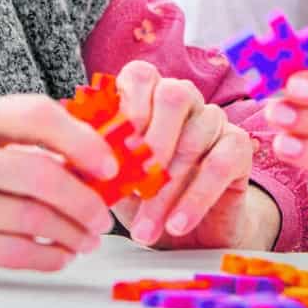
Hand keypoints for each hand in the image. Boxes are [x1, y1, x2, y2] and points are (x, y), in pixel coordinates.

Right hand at [0, 95, 118, 277]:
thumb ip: (15, 136)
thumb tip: (90, 149)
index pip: (36, 115)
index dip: (82, 139)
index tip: (108, 162)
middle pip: (40, 173)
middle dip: (84, 197)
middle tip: (103, 213)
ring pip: (31, 217)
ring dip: (71, 231)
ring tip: (86, 236)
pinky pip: (12, 251)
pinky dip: (47, 255)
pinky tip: (59, 254)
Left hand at [109, 59, 270, 249]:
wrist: (190, 232)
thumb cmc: (144, 196)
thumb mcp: (112, 179)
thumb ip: (93, 162)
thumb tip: (69, 158)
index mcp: (149, 95)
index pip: (141, 75)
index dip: (128, 106)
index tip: (115, 151)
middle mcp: (184, 98)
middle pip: (174, 96)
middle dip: (151, 145)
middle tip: (133, 188)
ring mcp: (214, 120)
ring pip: (195, 139)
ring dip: (167, 189)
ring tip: (145, 229)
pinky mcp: (239, 147)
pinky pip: (221, 164)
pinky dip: (196, 198)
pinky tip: (177, 224)